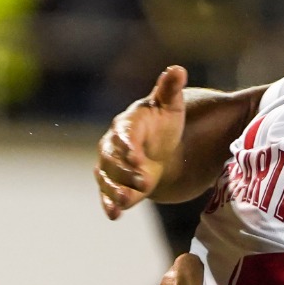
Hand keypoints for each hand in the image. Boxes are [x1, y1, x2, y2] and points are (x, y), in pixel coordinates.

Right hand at [96, 66, 186, 218]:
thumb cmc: (164, 123)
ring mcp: (111, 167)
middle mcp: (112, 145)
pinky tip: (114, 215)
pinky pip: (106, 194)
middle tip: (144, 180)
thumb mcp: (170, 105)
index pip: (123, 134)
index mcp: (126, 125)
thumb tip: (176, 69)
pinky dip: (108, 204)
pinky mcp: (114, 185)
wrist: (159, 147)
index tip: (138, 156)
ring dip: (114, 190)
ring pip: (107, 179)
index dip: (128, 145)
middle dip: (125, 171)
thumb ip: (169, 89)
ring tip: (124, 202)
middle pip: (112, 159)